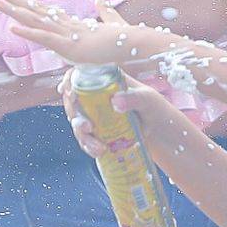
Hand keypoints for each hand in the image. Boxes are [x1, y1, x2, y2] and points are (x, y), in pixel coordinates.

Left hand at [0, 0, 144, 65]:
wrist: (136, 44)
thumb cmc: (124, 39)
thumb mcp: (110, 25)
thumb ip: (104, 11)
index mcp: (70, 23)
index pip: (41, 10)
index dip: (23, 1)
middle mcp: (64, 26)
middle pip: (33, 10)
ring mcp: (65, 35)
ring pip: (34, 20)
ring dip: (13, 10)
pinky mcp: (69, 47)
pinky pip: (45, 38)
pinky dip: (28, 33)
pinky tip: (12, 27)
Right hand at [63, 71, 177, 159]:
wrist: (158, 128)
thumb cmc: (153, 106)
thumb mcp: (147, 99)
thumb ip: (134, 98)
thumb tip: (116, 102)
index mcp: (104, 80)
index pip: (79, 75)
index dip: (68, 82)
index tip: (69, 93)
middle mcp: (95, 96)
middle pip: (72, 101)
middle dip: (74, 115)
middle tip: (86, 127)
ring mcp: (93, 114)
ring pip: (76, 122)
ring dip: (82, 135)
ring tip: (97, 147)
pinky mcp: (96, 131)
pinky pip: (85, 138)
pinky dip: (88, 146)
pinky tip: (97, 151)